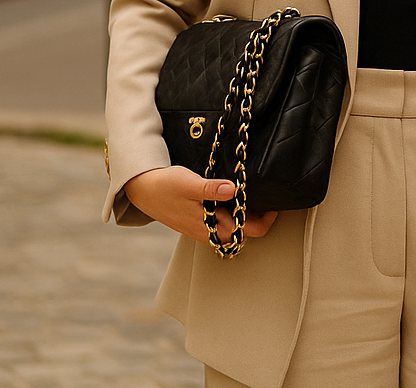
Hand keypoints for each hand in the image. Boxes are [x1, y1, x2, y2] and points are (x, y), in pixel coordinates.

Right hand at [123, 166, 278, 243]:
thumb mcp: (188, 183)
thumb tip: (234, 189)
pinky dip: (233, 209)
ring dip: (246, 212)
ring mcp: (204, 227)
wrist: (141, 189)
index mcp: (210, 226)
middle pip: (245, 230)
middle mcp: (210, 231)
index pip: (248, 231)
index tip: (274, 202)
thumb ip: (212, 189)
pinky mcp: (199, 219)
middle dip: (259, 214)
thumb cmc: (164, 186)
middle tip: (267, 193)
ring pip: (234, 225)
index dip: (266, 219)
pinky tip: (233, 194)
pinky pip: (223, 219)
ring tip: (252, 192)